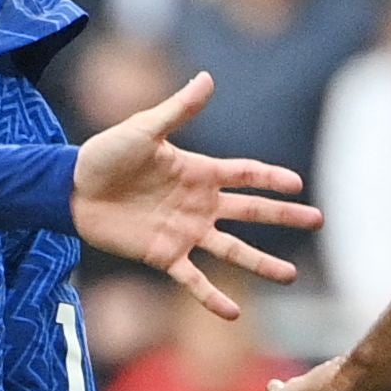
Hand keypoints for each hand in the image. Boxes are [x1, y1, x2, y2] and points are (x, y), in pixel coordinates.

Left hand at [69, 70, 321, 315]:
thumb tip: (208, 78)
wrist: (72, 189)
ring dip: (261, 263)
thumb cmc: (106, 154)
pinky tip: (233, 313)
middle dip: (284, 216)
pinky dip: (212, 297)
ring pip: (233, 250)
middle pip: (251, 212)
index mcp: (199, 172)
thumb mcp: (144, 128)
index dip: (271, 178)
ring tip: (290, 276)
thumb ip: (179, 110)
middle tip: (318, 220)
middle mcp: (199, 204)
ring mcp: (185, 232)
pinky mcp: (165, 256)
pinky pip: (194, 280)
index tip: (299, 183)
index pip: (245, 175)